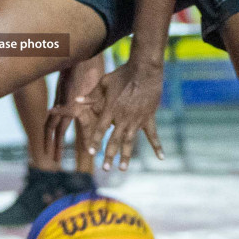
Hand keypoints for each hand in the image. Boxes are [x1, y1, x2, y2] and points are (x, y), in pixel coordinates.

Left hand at [45, 58, 164, 172]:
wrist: (144, 70)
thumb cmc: (123, 74)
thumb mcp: (104, 82)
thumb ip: (91, 95)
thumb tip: (77, 100)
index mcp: (111, 110)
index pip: (100, 129)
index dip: (95, 140)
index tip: (91, 152)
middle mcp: (123, 118)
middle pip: (114, 140)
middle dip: (109, 155)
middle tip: (105, 169)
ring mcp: (137, 119)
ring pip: (130, 141)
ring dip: (126, 156)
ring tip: (122, 168)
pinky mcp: (149, 117)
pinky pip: (153, 135)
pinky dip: (157, 146)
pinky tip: (161, 157)